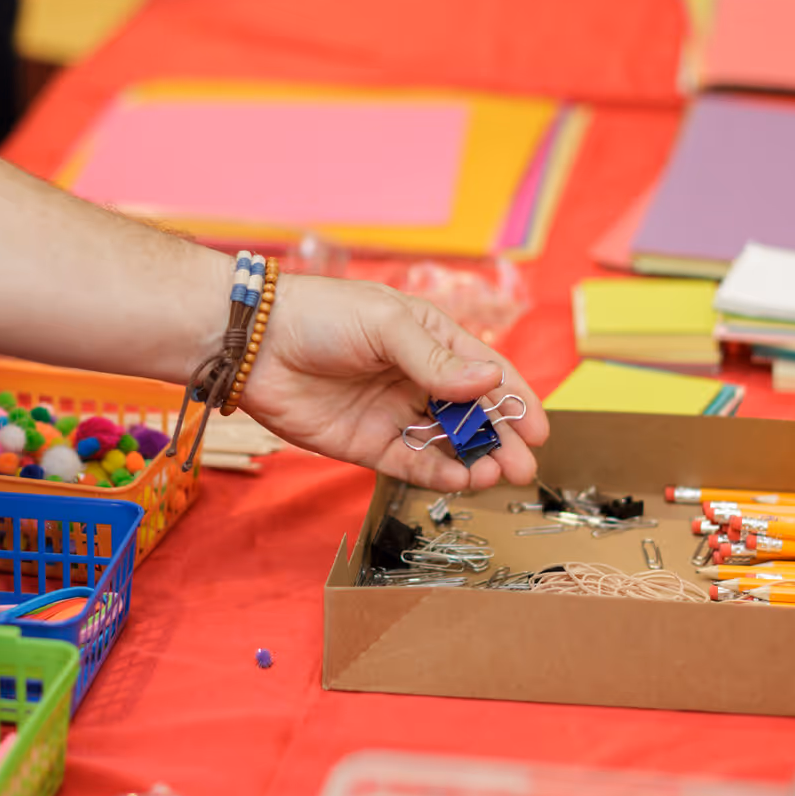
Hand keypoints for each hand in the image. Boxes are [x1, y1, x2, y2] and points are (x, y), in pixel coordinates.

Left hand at [237, 277, 549, 492]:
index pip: (485, 372)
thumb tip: (487, 384)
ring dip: (473, 461)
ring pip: (446, 444)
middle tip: (523, 467)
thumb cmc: (320, 315)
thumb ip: (436, 359)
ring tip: (492, 475)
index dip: (516, 400)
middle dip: (502, 441)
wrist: (255, 343)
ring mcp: (393, 413)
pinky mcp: (367, 444)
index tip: (540, 429)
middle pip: (472, 415)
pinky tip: (459, 480)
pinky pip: (411, 464)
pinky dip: (438, 474)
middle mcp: (417, 378)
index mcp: (430, 339)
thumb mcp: (385, 324)